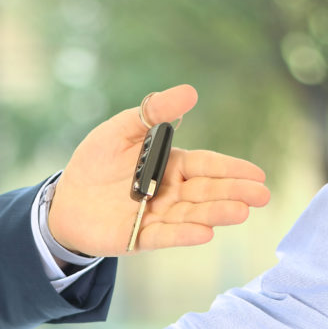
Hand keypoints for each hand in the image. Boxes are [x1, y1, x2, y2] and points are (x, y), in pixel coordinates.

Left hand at [48, 84, 270, 255]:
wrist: (65, 200)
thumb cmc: (94, 163)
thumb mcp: (119, 130)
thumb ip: (151, 113)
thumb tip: (191, 91)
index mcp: (170, 166)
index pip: (206, 167)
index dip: (232, 169)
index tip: (258, 173)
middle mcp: (169, 193)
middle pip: (206, 192)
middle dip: (235, 193)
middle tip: (263, 195)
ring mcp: (156, 216)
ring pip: (191, 215)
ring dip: (216, 213)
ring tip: (241, 212)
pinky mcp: (138, 237)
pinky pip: (164, 235)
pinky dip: (183, 234)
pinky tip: (205, 233)